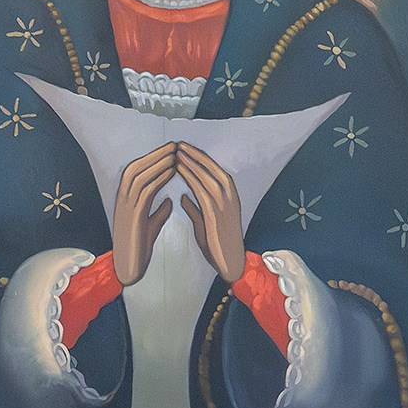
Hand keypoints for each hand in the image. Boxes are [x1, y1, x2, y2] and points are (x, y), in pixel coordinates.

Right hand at [112, 142, 177, 285]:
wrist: (127, 268)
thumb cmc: (138, 248)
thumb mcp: (151, 225)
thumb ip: (158, 211)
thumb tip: (169, 199)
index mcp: (126, 201)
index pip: (137, 173)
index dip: (153, 160)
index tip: (170, 151)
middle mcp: (122, 200)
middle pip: (136, 168)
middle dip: (155, 155)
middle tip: (173, 145)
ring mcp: (125, 207)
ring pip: (139, 176)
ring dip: (157, 162)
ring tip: (174, 153)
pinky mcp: (132, 215)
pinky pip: (145, 190)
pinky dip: (158, 177)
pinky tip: (171, 171)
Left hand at [177, 143, 246, 282]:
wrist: (230, 263)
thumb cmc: (217, 244)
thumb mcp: (204, 222)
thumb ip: (194, 208)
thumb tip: (183, 196)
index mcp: (229, 197)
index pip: (214, 171)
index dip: (199, 159)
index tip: (184, 149)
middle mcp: (230, 197)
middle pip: (212, 169)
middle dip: (195, 155)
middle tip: (179, 144)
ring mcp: (225, 204)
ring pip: (207, 176)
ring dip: (192, 162)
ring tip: (177, 152)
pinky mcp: (217, 213)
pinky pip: (202, 189)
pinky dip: (191, 177)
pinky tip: (180, 169)